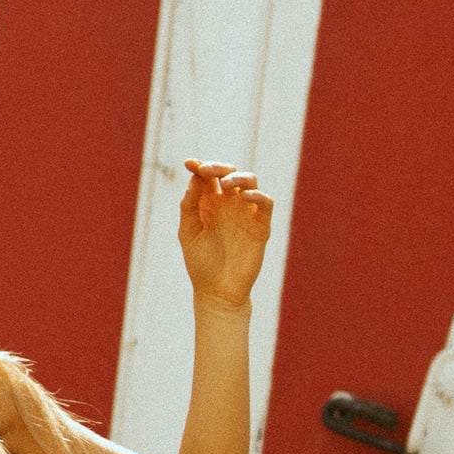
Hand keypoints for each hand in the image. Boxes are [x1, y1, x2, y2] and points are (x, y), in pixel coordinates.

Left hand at [180, 160, 272, 307]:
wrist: (217, 290)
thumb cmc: (200, 262)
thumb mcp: (188, 231)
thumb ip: (190, 205)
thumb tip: (194, 178)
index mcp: (209, 204)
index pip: (206, 177)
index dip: (199, 166)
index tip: (189, 163)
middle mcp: (228, 204)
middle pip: (228, 174)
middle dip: (218, 167)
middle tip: (207, 169)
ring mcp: (245, 213)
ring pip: (249, 182)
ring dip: (238, 177)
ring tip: (226, 184)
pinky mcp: (261, 225)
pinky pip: (265, 203)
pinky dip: (258, 195)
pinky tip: (245, 196)